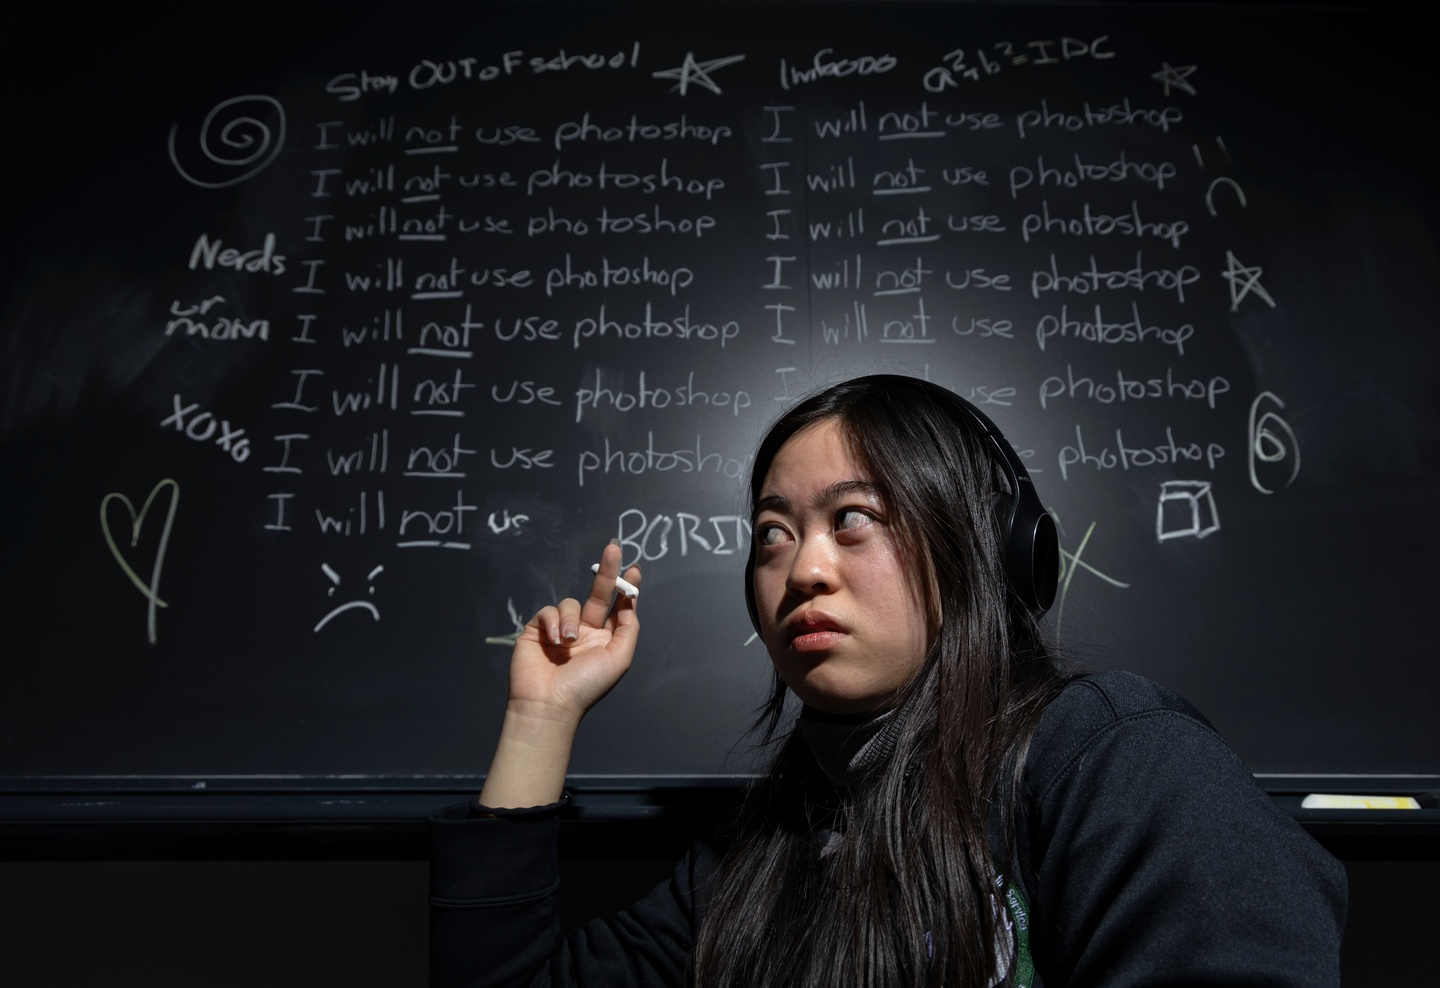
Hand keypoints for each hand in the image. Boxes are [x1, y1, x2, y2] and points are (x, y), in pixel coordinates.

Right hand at [505, 540, 641, 728]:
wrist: (548, 703)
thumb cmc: (586, 686)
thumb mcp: (619, 658)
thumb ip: (628, 627)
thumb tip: (631, 601)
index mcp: (605, 639)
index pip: (618, 607)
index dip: (626, 587)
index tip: (635, 568)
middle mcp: (585, 631)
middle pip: (597, 593)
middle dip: (607, 571)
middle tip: (614, 547)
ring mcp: (561, 629)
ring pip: (570, 603)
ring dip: (571, 618)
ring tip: (569, 641)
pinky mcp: (539, 628)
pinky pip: (548, 610)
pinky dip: (553, 622)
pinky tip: (554, 640)